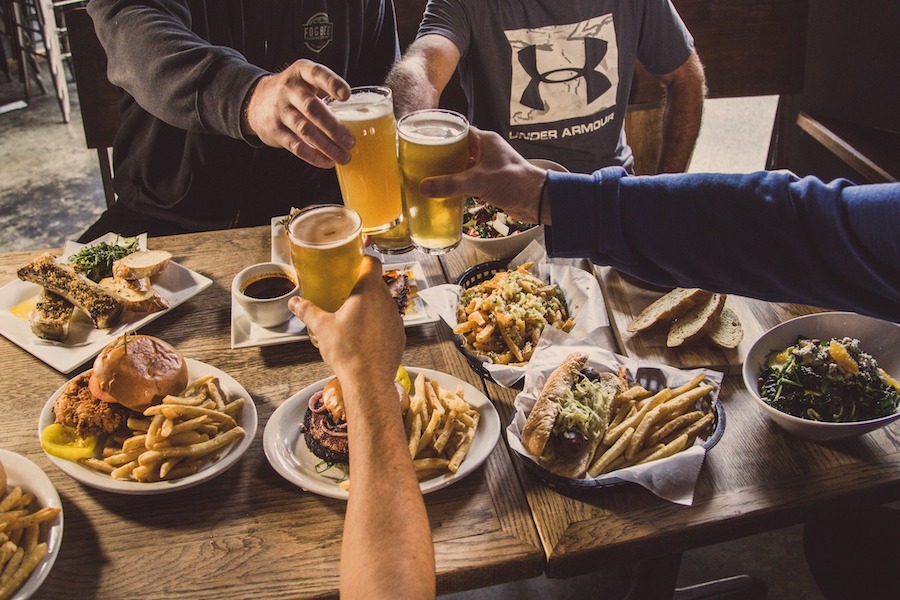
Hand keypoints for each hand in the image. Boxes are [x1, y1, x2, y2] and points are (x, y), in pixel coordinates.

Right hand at [245, 59, 353, 167]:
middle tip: (351, 142)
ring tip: (344, 156)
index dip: (332, 83)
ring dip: (327, 146)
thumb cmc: (293, 93)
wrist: (255, 101)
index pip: (317, 73)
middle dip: (333, 127)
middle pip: (312, 108)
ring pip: (305, 130)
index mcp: (301, 72)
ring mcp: (280, 110)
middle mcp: (289, 89)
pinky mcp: (275, 131)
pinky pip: (296, 146)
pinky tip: (327, 161)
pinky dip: (313, 156)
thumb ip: (328, 91)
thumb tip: (361, 115)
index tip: (346, 96)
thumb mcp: (306, 82)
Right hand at [289, 256, 404, 387]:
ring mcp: (396, 319)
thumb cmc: (347, 352)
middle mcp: (386, 302)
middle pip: (378, 284)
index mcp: (368, 293)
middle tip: (347, 290)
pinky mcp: (399, 336)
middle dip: (363, 285)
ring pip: (384, 304)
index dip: (364, 259)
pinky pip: (389, 322)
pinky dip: (379, 323)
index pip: (372, 264)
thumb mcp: (322, 328)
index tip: (355, 261)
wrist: (368, 381)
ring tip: (354, 315)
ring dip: (372, 305)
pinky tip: (365, 334)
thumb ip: (307, 311)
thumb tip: (295, 302)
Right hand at [419, 127, 547, 223]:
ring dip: (450, 172)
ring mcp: (489, 166)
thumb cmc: (514, 182)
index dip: (441, 134)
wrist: (536, 200)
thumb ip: (451, 184)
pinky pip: (469, 180)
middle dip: (441, 156)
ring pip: (463, 165)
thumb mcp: (478, 181)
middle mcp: (486, 150)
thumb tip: (424, 187)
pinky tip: (446, 191)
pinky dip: (458, 184)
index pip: (458, 130)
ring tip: (430, 176)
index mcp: (485, 140)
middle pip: (458, 149)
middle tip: (423, 161)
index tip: (424, 140)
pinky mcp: (490, 181)